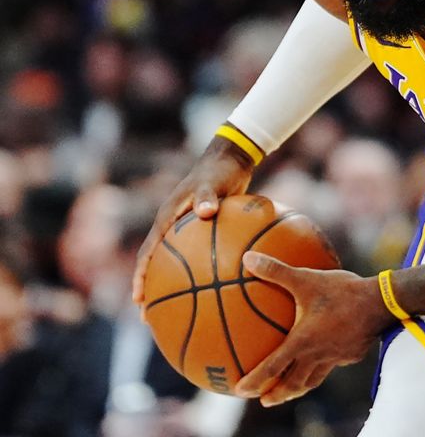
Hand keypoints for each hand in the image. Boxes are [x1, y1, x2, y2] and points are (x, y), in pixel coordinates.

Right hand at [132, 138, 254, 303]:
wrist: (230, 161)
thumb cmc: (219, 171)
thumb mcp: (213, 182)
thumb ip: (208, 196)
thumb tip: (206, 212)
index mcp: (167, 219)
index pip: (148, 253)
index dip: (141, 277)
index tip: (138, 299)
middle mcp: (171, 227)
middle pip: (155, 266)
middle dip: (150, 292)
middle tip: (148, 318)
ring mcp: (184, 230)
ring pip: (174, 265)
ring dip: (172, 288)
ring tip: (176, 313)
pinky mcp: (201, 231)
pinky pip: (197, 257)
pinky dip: (201, 273)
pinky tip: (215, 290)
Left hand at [234, 252, 387, 406]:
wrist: (381, 302)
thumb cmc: (342, 291)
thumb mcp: (306, 278)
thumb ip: (276, 271)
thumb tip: (248, 258)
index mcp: (302, 341)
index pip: (272, 368)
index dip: (254, 382)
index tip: (239, 392)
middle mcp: (317, 355)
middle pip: (293, 384)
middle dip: (276, 395)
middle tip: (264, 400)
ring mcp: (336, 357)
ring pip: (313, 379)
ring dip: (298, 388)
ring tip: (290, 391)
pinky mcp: (352, 354)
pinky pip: (333, 365)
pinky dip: (322, 369)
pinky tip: (325, 359)